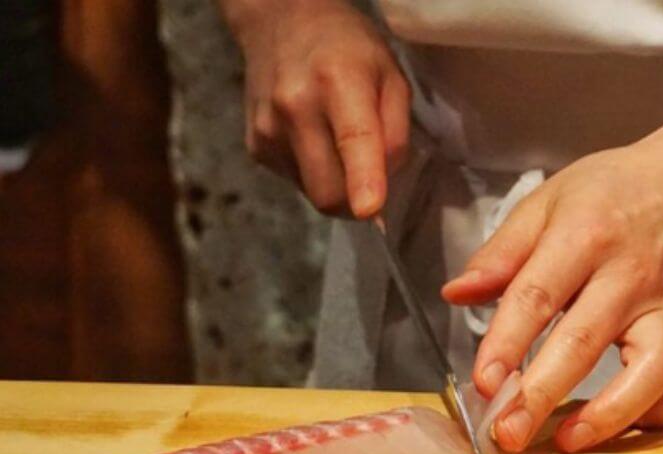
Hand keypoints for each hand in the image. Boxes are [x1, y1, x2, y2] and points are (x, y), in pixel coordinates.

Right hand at [221, 0, 409, 217]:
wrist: (280, 22)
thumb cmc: (349, 48)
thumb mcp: (390, 75)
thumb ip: (396, 130)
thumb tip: (387, 183)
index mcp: (338, 81)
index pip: (352, 139)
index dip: (363, 180)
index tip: (371, 210)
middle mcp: (294, 107)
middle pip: (329, 191)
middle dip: (356, 202)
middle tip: (371, 181)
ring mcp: (268, 130)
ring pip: (313, 194)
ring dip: (336, 186)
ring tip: (339, 145)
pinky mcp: (256, 147)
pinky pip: (297, 183)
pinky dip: (315, 173)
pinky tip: (315, 139)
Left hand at [443, 138, 662, 452]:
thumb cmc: (611, 193)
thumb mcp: (547, 200)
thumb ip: (501, 251)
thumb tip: (456, 293)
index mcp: (583, 236)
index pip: (538, 295)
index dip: (507, 342)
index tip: (482, 382)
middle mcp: (626, 276)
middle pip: (583, 342)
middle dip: (542, 394)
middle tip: (507, 434)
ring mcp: (661, 307)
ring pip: (649, 370)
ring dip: (609, 414)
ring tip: (567, 441)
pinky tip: (626, 423)